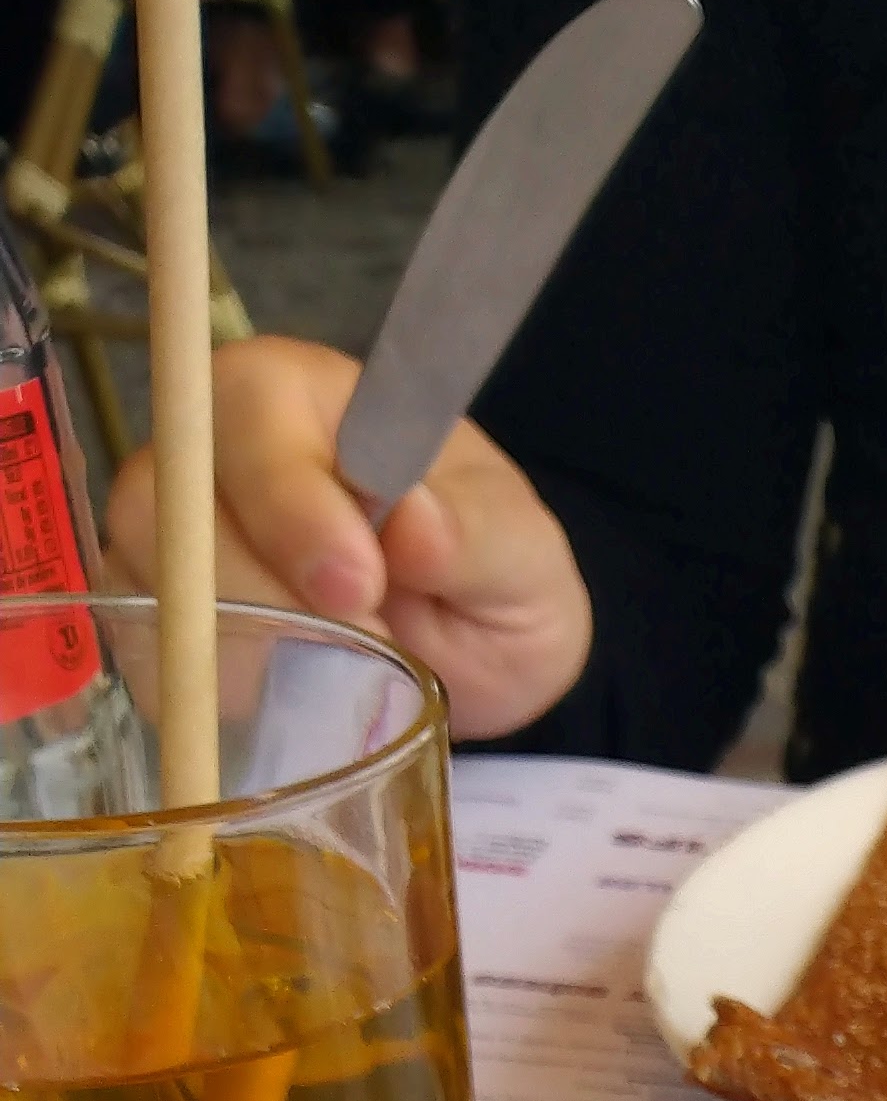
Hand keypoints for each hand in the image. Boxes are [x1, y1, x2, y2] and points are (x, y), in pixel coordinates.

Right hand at [105, 334, 590, 741]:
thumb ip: (479, 536)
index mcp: (298, 396)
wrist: (475, 650)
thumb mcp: (523, 555)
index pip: (251, 414)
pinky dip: (215, 697)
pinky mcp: (158, 621)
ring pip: (153, 587)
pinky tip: (290, 703)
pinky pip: (149, 661)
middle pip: (172, 507)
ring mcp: (171, 537)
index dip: (292, 503)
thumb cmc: (491, 572)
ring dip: (244, 653)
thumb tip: (417, 526)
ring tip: (338, 675)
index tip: (357, 583)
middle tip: (364, 644)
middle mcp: (212, 452)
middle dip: (267, 594)